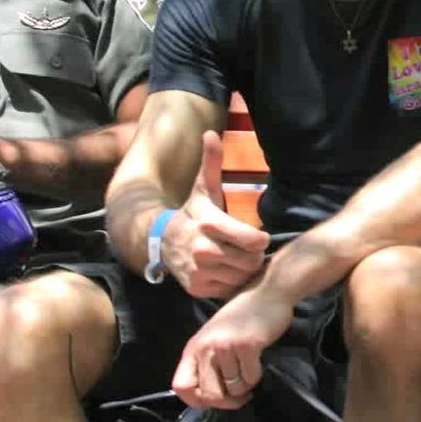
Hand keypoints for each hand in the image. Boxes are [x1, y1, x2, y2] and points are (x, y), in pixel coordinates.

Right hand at [162, 131, 269, 298]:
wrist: (161, 241)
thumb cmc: (191, 213)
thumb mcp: (202, 188)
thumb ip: (211, 162)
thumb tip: (210, 132)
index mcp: (210, 224)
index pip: (253, 241)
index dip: (259, 239)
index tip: (256, 236)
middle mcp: (203, 251)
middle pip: (251, 261)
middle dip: (253, 255)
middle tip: (246, 249)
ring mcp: (199, 272)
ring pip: (241, 277)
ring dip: (243, 270)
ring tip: (236, 258)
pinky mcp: (197, 289)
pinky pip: (229, 289)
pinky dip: (231, 282)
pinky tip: (224, 270)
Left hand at [171, 283, 292, 410]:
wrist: (267, 291)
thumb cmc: (242, 315)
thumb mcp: (214, 336)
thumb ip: (206, 361)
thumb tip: (208, 396)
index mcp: (194, 347)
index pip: (181, 386)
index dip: (196, 400)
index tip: (214, 398)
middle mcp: (206, 347)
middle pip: (209, 395)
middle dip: (226, 401)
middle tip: (238, 395)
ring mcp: (226, 346)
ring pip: (234, 388)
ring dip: (245, 386)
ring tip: (248, 372)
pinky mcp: (247, 345)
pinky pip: (250, 378)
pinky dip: (256, 376)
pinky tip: (258, 363)